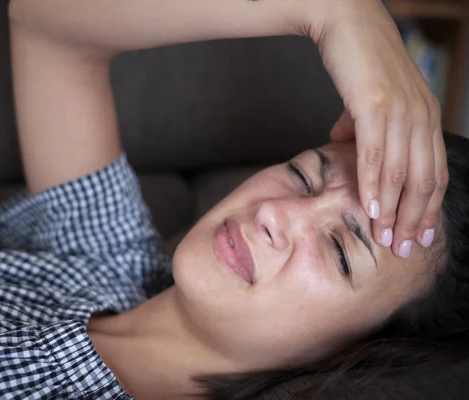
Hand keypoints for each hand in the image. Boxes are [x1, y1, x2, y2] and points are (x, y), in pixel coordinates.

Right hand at [311, 0, 447, 257]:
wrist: (346, 22)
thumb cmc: (357, 60)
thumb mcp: (367, 97)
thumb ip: (360, 123)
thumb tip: (342, 140)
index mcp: (425, 117)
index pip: (433, 173)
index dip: (428, 208)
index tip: (418, 235)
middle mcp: (422, 116)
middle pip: (424, 180)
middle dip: (414, 219)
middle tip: (402, 248)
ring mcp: (401, 111)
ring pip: (403, 174)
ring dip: (394, 211)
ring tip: (385, 238)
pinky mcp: (375, 106)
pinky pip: (377, 154)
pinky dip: (375, 185)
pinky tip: (370, 208)